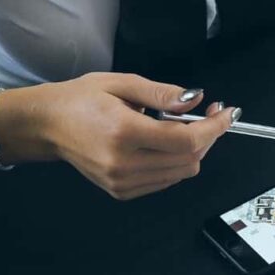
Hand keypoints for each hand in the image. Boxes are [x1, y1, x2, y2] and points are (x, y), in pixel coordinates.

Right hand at [1, 73, 234, 199]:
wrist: (47, 125)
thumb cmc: (81, 99)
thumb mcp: (122, 83)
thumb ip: (162, 93)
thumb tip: (196, 99)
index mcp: (124, 132)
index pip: (186, 140)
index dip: (214, 128)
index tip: (228, 113)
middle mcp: (124, 163)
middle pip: (189, 159)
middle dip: (208, 136)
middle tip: (208, 113)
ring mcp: (122, 182)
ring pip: (182, 172)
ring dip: (193, 150)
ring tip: (183, 126)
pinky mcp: (121, 191)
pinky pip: (166, 180)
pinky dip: (176, 162)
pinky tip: (165, 143)